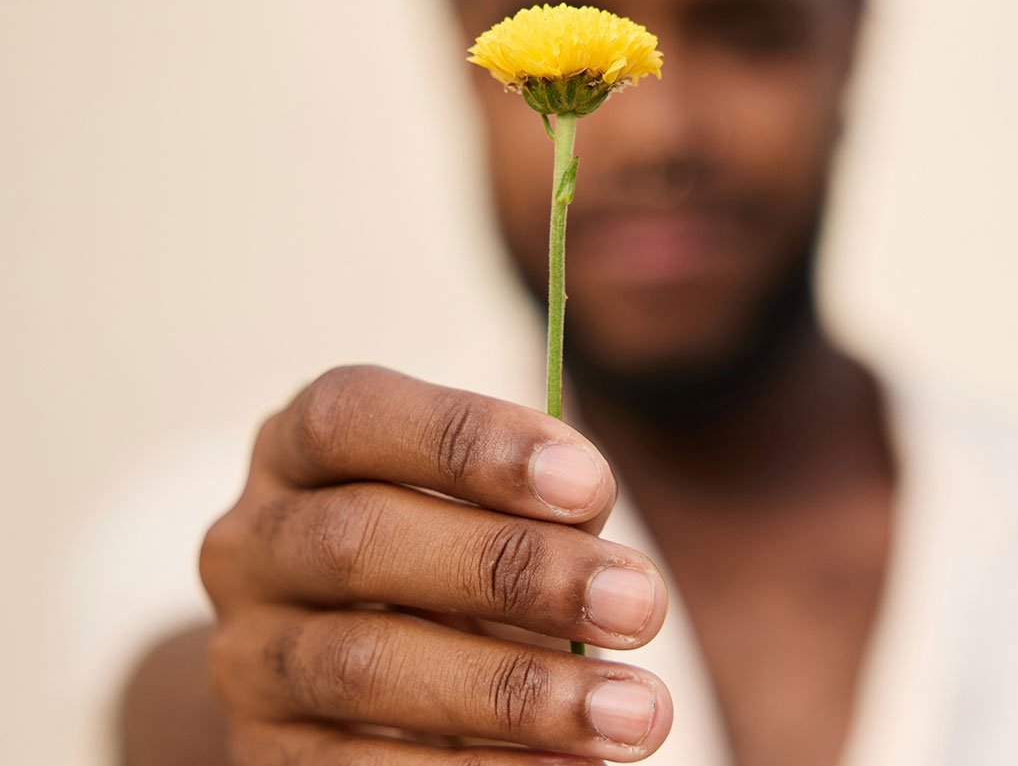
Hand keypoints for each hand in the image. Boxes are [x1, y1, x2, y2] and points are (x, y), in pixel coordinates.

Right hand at [200, 365, 671, 764]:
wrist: (365, 668)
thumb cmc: (449, 560)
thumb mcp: (483, 509)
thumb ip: (535, 507)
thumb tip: (599, 548)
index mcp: (297, 450)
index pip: (352, 417)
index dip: (467, 441)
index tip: (591, 485)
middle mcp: (250, 544)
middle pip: (359, 540)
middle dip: (513, 571)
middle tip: (640, 605)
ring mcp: (245, 655)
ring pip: (363, 666)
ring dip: (515, 692)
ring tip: (636, 712)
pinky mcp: (263, 755)